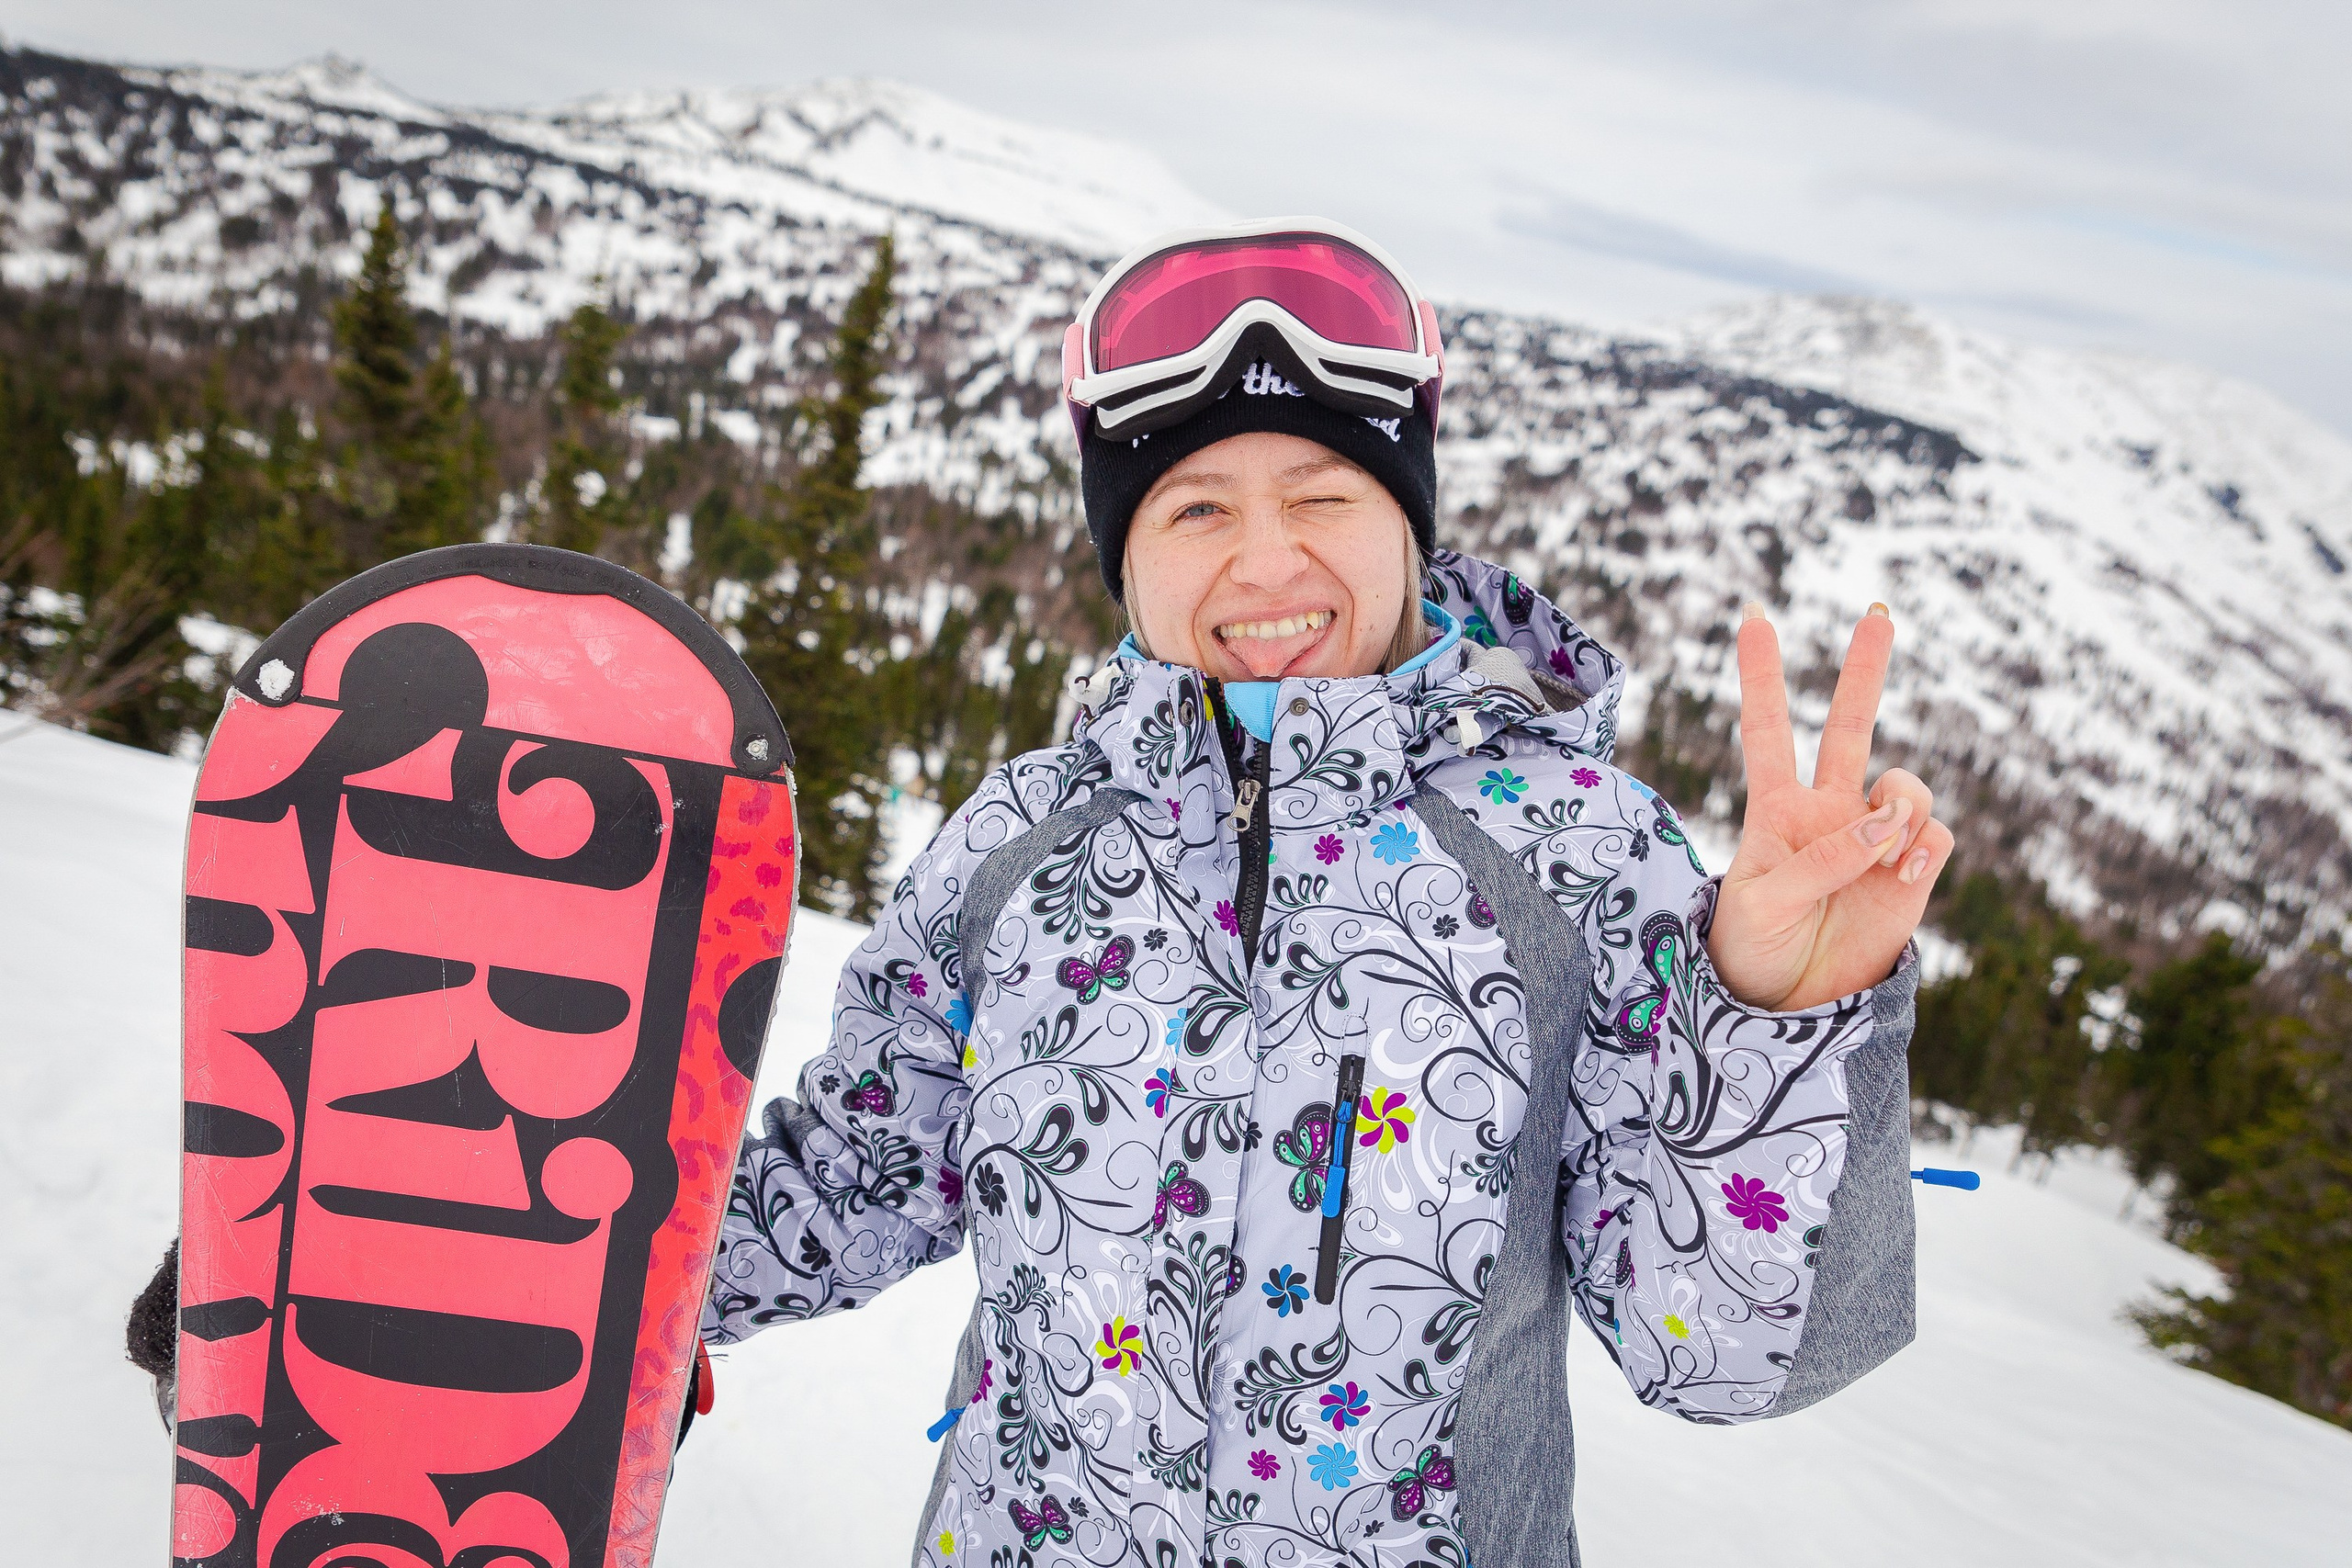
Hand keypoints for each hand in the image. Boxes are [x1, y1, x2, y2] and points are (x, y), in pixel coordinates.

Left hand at [1706, 602, 1952, 1011]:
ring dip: (1902, 805)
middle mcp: (1828, 813)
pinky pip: (1935, 834)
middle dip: (1864, 672)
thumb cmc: (1754, 951)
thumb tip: (1881, 823)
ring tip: (1885, 853)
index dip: (1761, 676)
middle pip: (1849, 728)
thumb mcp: (1763, 904)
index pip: (1767, 730)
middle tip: (1878, 614)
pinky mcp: (1911, 871)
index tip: (1753, 615)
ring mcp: (1873, 840)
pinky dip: (1925, 844)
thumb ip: (1818, 859)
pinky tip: (1906, 871)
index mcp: (1774, 810)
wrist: (1791, 1008)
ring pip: (1905, 785)